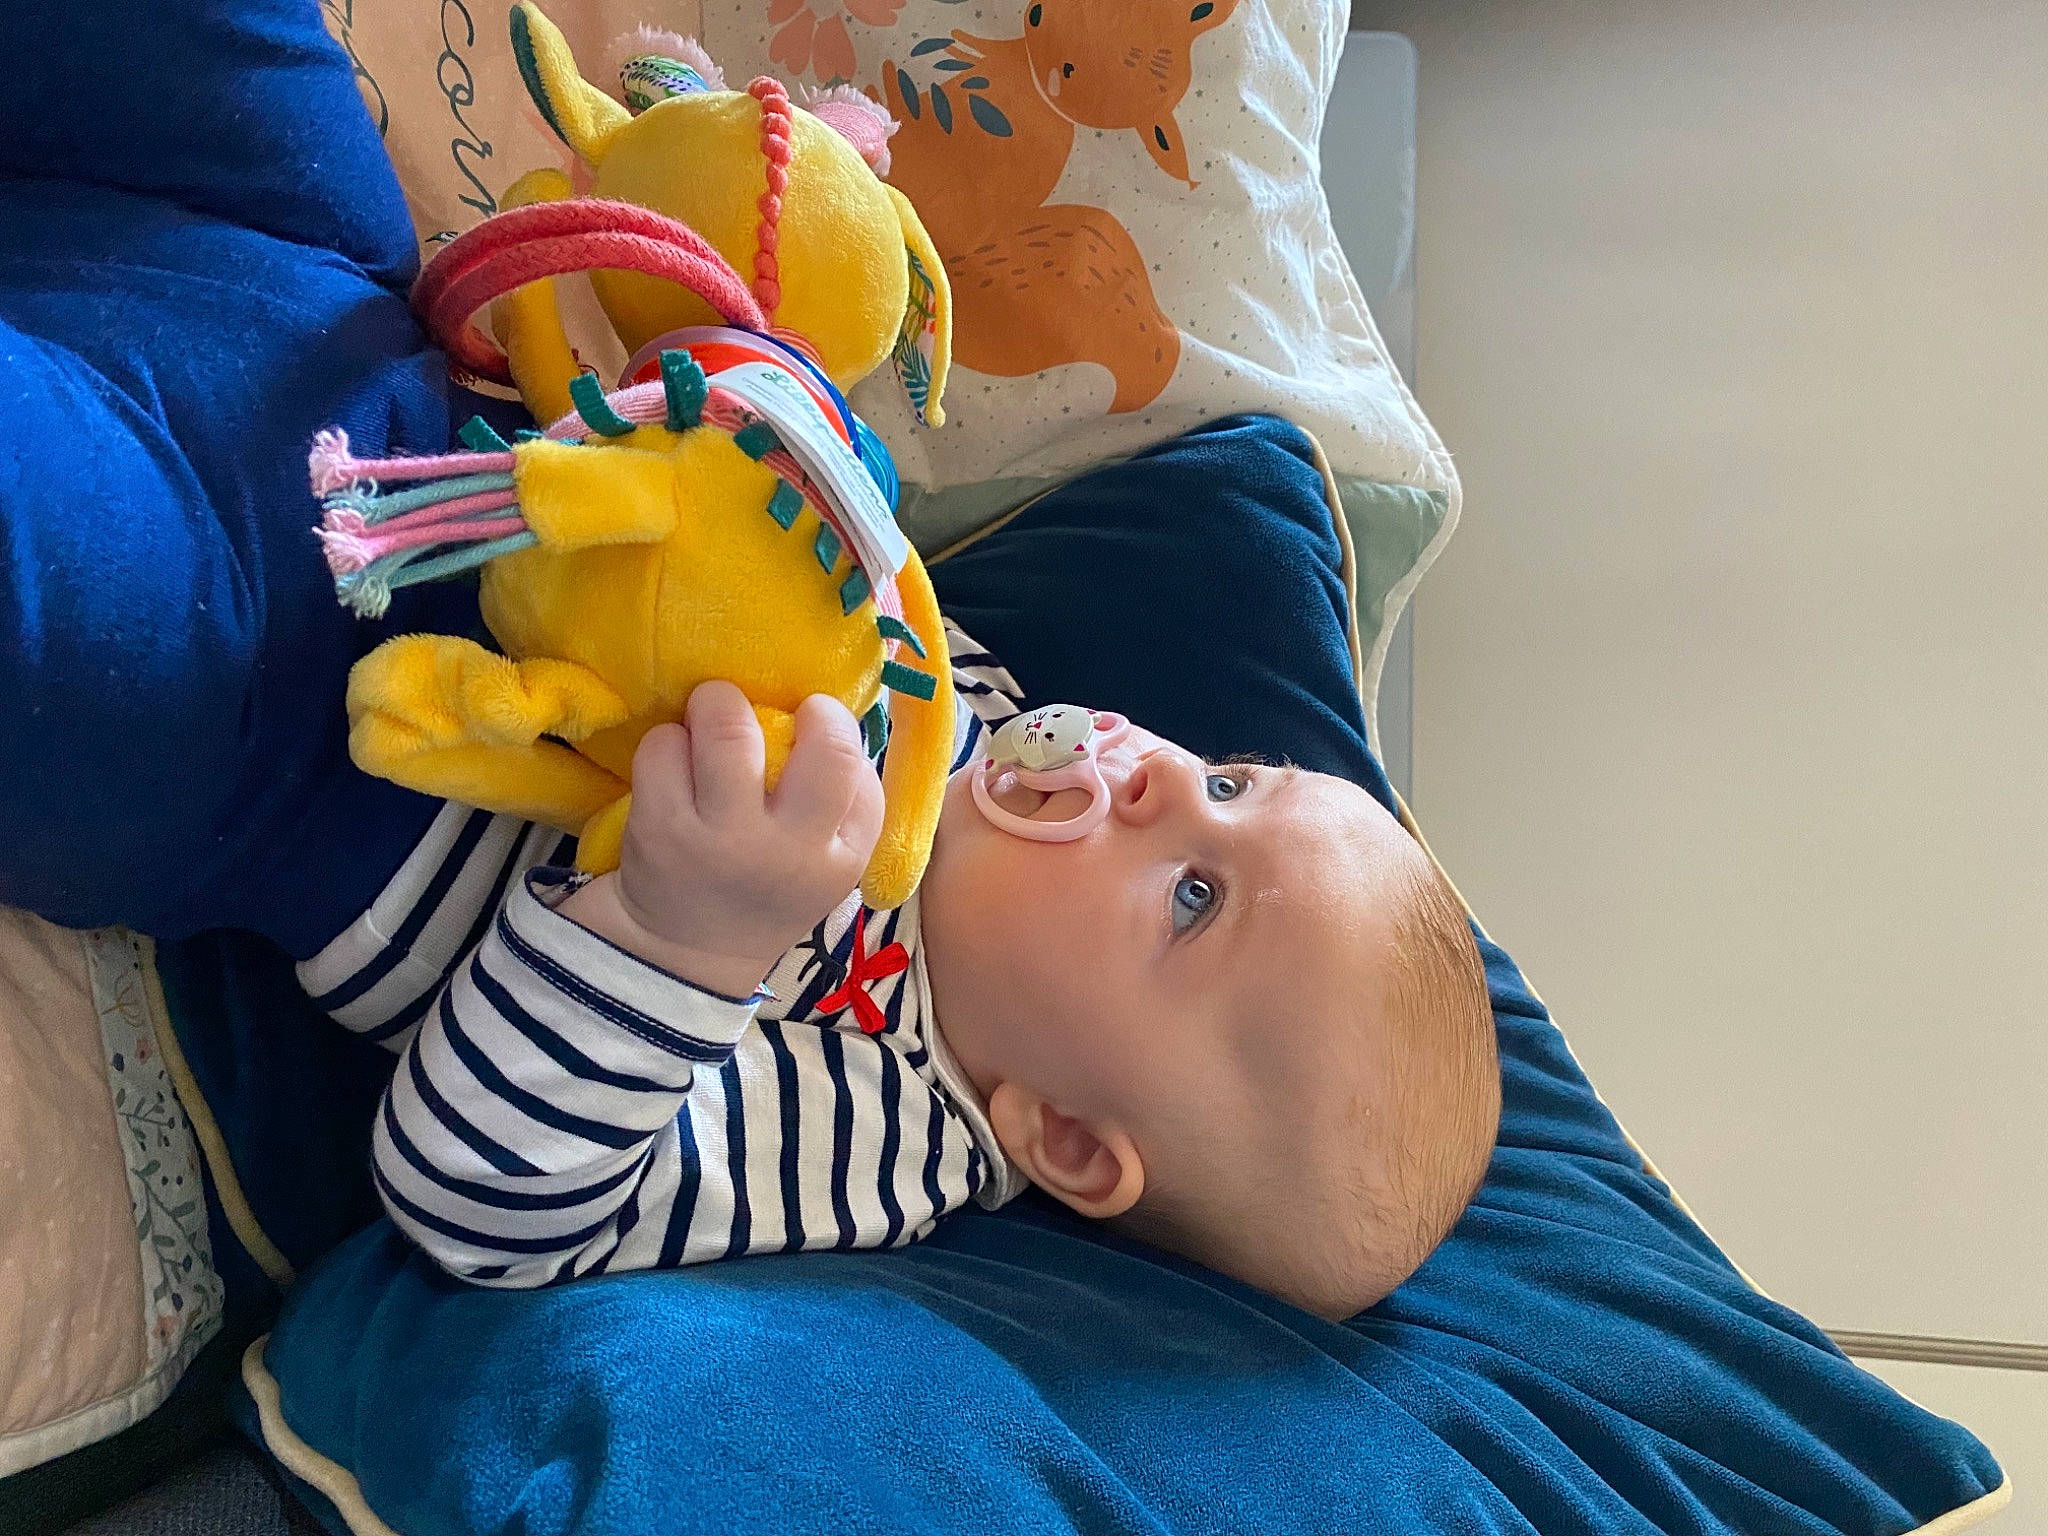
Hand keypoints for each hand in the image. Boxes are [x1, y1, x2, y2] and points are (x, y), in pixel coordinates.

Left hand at [560, 683, 883, 997]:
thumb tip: (830, 715)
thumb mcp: (828, 860)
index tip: (809, 722)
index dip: (833, 723)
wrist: (687, 949)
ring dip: (715, 708)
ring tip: (708, 725)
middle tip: (756, 710)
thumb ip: (845, 798)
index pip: (861, 769)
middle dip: (789, 705)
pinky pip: (664, 747)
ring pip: (727, 729)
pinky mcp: (661, 829)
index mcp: (840, 857)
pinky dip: (666, 741)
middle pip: (821, 747)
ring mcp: (723, 840)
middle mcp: (789, 851)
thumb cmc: (766, 884)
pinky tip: (672, 764)